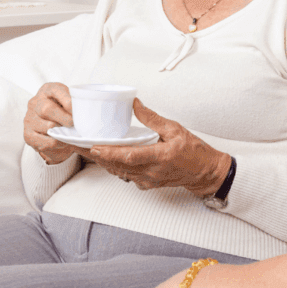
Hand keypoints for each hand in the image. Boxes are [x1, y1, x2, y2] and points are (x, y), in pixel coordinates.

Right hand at [23, 82, 77, 164]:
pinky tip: (62, 141)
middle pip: (46, 109)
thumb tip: (90, 114)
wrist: (51, 131)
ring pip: (47, 127)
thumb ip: (76, 104)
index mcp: (46, 90)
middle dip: (64, 118)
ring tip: (69, 134)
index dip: (66, 99)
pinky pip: (46, 141)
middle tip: (74, 124)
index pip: (54, 90)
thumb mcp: (69, 104)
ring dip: (62, 133)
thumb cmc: (63, 114)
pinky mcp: (28, 135)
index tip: (75, 109)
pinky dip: (58, 143)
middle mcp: (34, 103)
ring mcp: (29, 119)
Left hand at [87, 99, 230, 194]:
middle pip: (118, 165)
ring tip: (89, 150)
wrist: (204, 172)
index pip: (129, 156)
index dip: (110, 152)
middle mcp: (151, 172)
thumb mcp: (174, 129)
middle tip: (82, 145)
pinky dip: (115, 167)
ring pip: (120, 172)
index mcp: (160, 157)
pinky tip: (107, 158)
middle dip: (99, 156)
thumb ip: (152, 118)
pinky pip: (127, 175)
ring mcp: (148, 180)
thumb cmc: (193, 150)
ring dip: (104, 162)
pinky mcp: (147, 183)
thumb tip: (135, 104)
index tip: (95, 146)